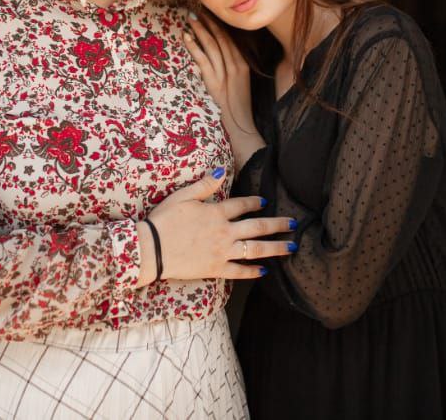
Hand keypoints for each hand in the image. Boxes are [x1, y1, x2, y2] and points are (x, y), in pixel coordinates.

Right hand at [140, 171, 293, 284]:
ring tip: (291, 247)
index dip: (255, 202)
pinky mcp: (215, 269)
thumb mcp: (182, 196)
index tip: (265, 201)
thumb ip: (204, 186)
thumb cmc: (163, 220)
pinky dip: (252, 271)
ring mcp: (221, 252)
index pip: (241, 205)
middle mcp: (224, 232)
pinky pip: (238, 272)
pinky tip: (264, 271)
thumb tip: (221, 172)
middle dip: (278, 225)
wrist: (151, 249)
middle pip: (257, 227)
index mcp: (216, 213)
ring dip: (275, 248)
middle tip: (294, 224)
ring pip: (254, 249)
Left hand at [184, 16, 264, 169]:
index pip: (230, 39)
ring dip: (200, 30)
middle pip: (221, 38)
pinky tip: (186, 37)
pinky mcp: (214, 83)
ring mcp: (225, 74)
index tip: (209, 12)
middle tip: (197, 8)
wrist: (242, 126)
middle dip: (209, 22)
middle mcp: (236, 66)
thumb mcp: (241, 83)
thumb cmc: (240, 106)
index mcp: (244, 64)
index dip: (219, 24)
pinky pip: (202, 61)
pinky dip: (194, 48)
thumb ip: (233, 67)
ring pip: (211, 46)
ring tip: (190, 18)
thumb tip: (221, 54)